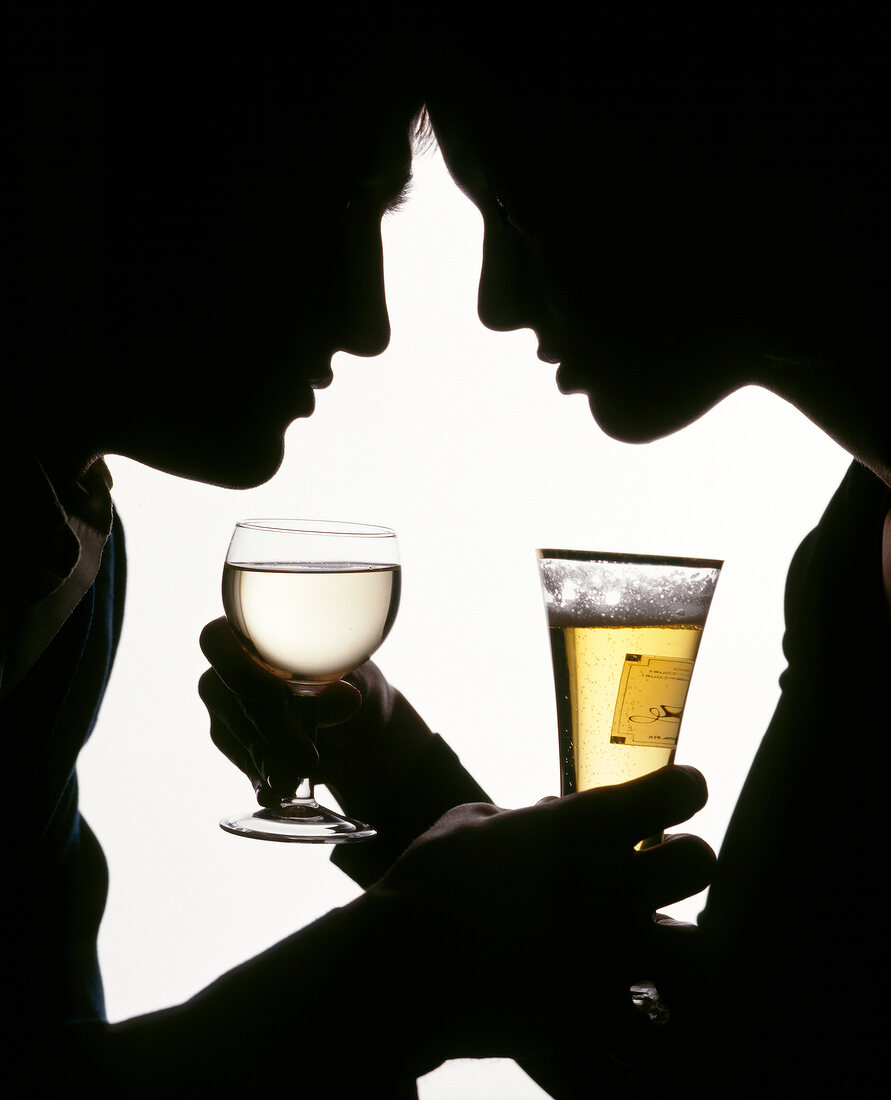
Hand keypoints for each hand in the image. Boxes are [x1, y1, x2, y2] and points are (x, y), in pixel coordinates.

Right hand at [198, 618, 433, 813]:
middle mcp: (230, 668)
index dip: (240, 671)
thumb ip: (345, 684)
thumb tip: (345, 696)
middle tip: (306, 759)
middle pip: (224, 695)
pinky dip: (261, 779)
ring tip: (298, 779)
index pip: (218, 642)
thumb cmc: (356, 686)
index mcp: (255, 633)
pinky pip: (240, 761)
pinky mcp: (236, 744)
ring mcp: (228, 708)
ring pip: (230, 733)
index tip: (278, 699)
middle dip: (266, 730)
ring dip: (265, 759)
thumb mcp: (360, 682)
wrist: (359, 728)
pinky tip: (279, 793)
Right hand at [363, 765, 714, 1064]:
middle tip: (658, 872)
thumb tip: (551, 815)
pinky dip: (648, 1019)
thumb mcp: (471, 823)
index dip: (679, 791)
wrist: (400, 970)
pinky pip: (654, 1025)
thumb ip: (524, 817)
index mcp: (584, 827)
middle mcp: (611, 884)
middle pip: (701, 863)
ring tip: (654, 943)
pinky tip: (626, 1006)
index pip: (679, 791)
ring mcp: (610, 952)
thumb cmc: (428, 881)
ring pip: (697, 948)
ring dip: (679, 942)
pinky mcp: (596, 1014)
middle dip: (685, 863)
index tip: (668, 798)